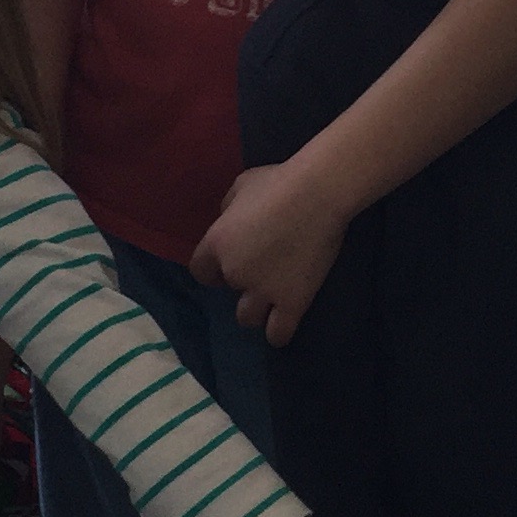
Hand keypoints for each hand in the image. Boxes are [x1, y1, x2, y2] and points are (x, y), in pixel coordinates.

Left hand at [193, 158, 347, 346]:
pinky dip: (276, 333)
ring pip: (247, 318)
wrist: (316, 195)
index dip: (213, 270)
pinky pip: (278, 333)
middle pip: (228, 292)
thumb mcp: (241, 186)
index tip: (226, 265)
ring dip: (255, 309)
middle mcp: (234, 272)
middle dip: (239, 284)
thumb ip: (229, 209)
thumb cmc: (277, 182)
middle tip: (259, 270)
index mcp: (217, 244)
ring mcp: (262, 291)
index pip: (200, 271)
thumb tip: (228, 220)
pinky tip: (279, 328)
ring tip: (269, 299)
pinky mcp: (292, 302)